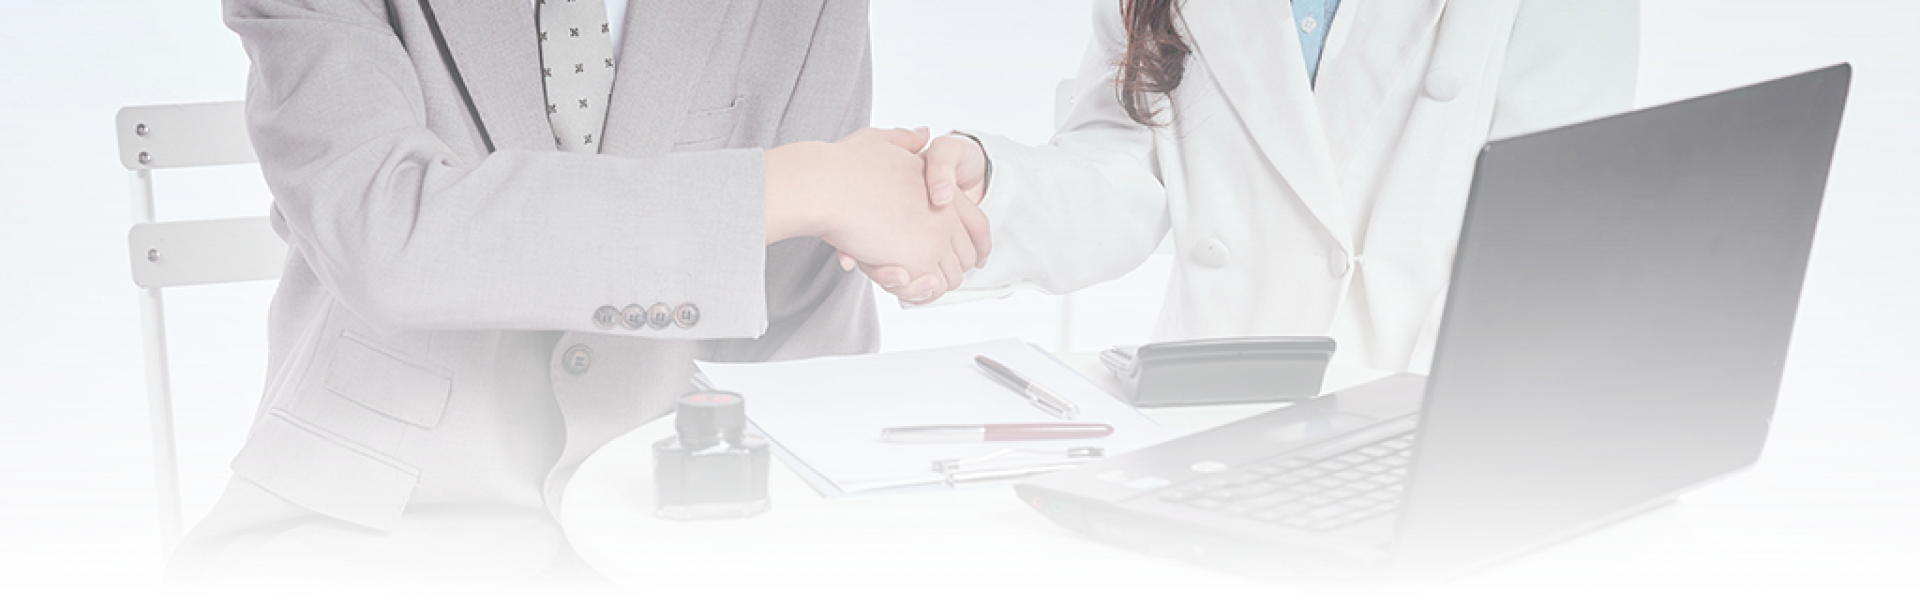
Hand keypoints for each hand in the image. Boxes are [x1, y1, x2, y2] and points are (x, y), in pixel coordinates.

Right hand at [765, 127, 980, 291]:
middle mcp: (945, 213)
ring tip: (908, 280)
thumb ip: (905, 140)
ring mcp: (934, 238)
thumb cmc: (843, 165)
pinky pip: (928, 289)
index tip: (974, 259)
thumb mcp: (880, 141)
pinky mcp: (917, 262)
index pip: (978, 225)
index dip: (978, 245)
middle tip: (929, 275)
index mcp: (942, 187)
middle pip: (966, 257)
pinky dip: (917, 293)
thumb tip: (924, 133)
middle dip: (951, 269)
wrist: (825, 187)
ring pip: (949, 278)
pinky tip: (899, 283)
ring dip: (931, 285)